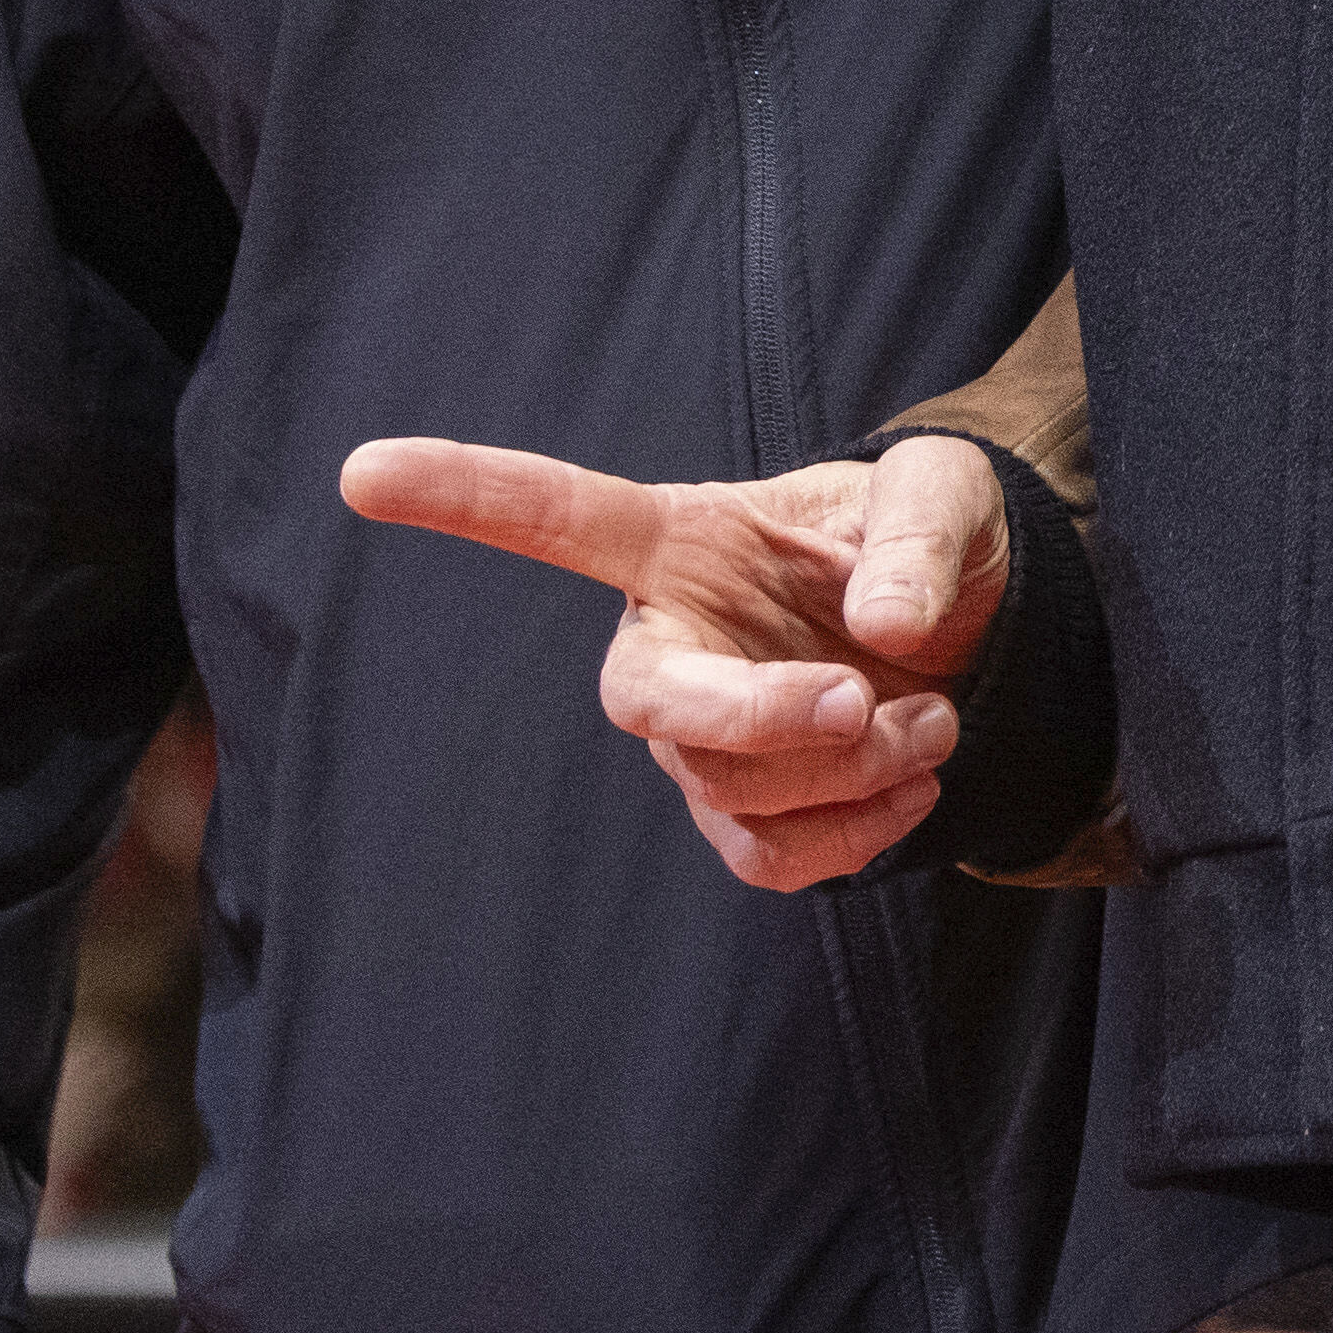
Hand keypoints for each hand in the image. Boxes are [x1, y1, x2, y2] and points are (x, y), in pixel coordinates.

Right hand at [338, 431, 1006, 890]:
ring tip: (935, 718)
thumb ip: (919, 541)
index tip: (362, 474)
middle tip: (862, 701)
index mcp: (686, 539)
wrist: (970, 642)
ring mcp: (700, 736)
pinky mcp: (744, 814)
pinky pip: (770, 859)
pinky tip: (915, 782)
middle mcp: (672, 639)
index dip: (462, 495)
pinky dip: (857, 836)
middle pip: (646, 700)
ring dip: (854, 770)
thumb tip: (884, 625)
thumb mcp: (948, 497)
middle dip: (752, 715)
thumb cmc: (928, 544)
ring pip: (733, 789)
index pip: (558, 514)